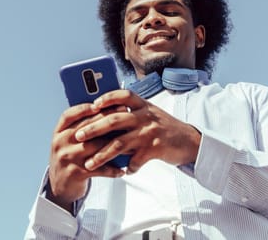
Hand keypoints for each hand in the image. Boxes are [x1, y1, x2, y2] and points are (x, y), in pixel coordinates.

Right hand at [47, 103, 125, 212]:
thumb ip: (81, 127)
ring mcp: (67, 158)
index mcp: (59, 132)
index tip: (100, 104)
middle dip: (106, 119)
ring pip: (95, 147)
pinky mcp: (75, 173)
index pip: (69, 115)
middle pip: (86, 127)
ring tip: (129, 140)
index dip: (84, 108)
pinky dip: (112, 169)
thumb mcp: (68, 141)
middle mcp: (60, 143)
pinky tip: (122, 169)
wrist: (59, 185)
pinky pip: (98, 169)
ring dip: (114, 143)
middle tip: (124, 112)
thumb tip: (105, 110)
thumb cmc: (70, 158)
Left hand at [74, 89, 201, 173]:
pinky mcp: (154, 149)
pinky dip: (127, 168)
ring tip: (89, 163)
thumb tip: (104, 117)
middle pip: (114, 120)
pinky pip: (135, 161)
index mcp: (143, 105)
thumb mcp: (150, 114)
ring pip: (120, 143)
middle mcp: (145, 117)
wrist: (190, 141)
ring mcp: (149, 133)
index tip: (92, 104)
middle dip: (93, 128)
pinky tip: (122, 172)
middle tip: (78, 136)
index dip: (107, 98)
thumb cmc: (164, 127)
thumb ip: (131, 114)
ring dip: (102, 155)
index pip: (123, 95)